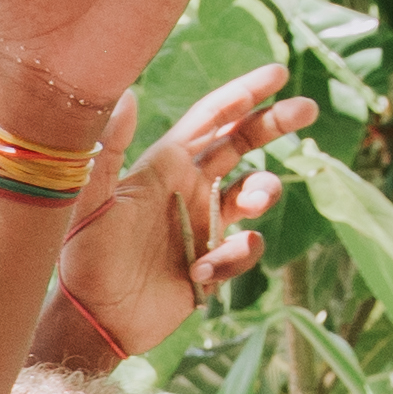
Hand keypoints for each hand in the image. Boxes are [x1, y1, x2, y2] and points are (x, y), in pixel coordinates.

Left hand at [50, 64, 323, 363]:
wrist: (93, 319)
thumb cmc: (83, 257)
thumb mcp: (91, 200)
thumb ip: (110, 150)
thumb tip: (131, 95)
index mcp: (165, 165)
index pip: (212, 118)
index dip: (244, 94)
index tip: (279, 73)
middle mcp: (190, 189)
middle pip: (244, 144)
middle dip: (276, 124)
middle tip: (308, 110)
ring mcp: (205, 225)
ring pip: (255, 194)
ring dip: (263, 192)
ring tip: (251, 205)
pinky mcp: (213, 263)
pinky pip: (245, 249)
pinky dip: (234, 257)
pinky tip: (201, 274)